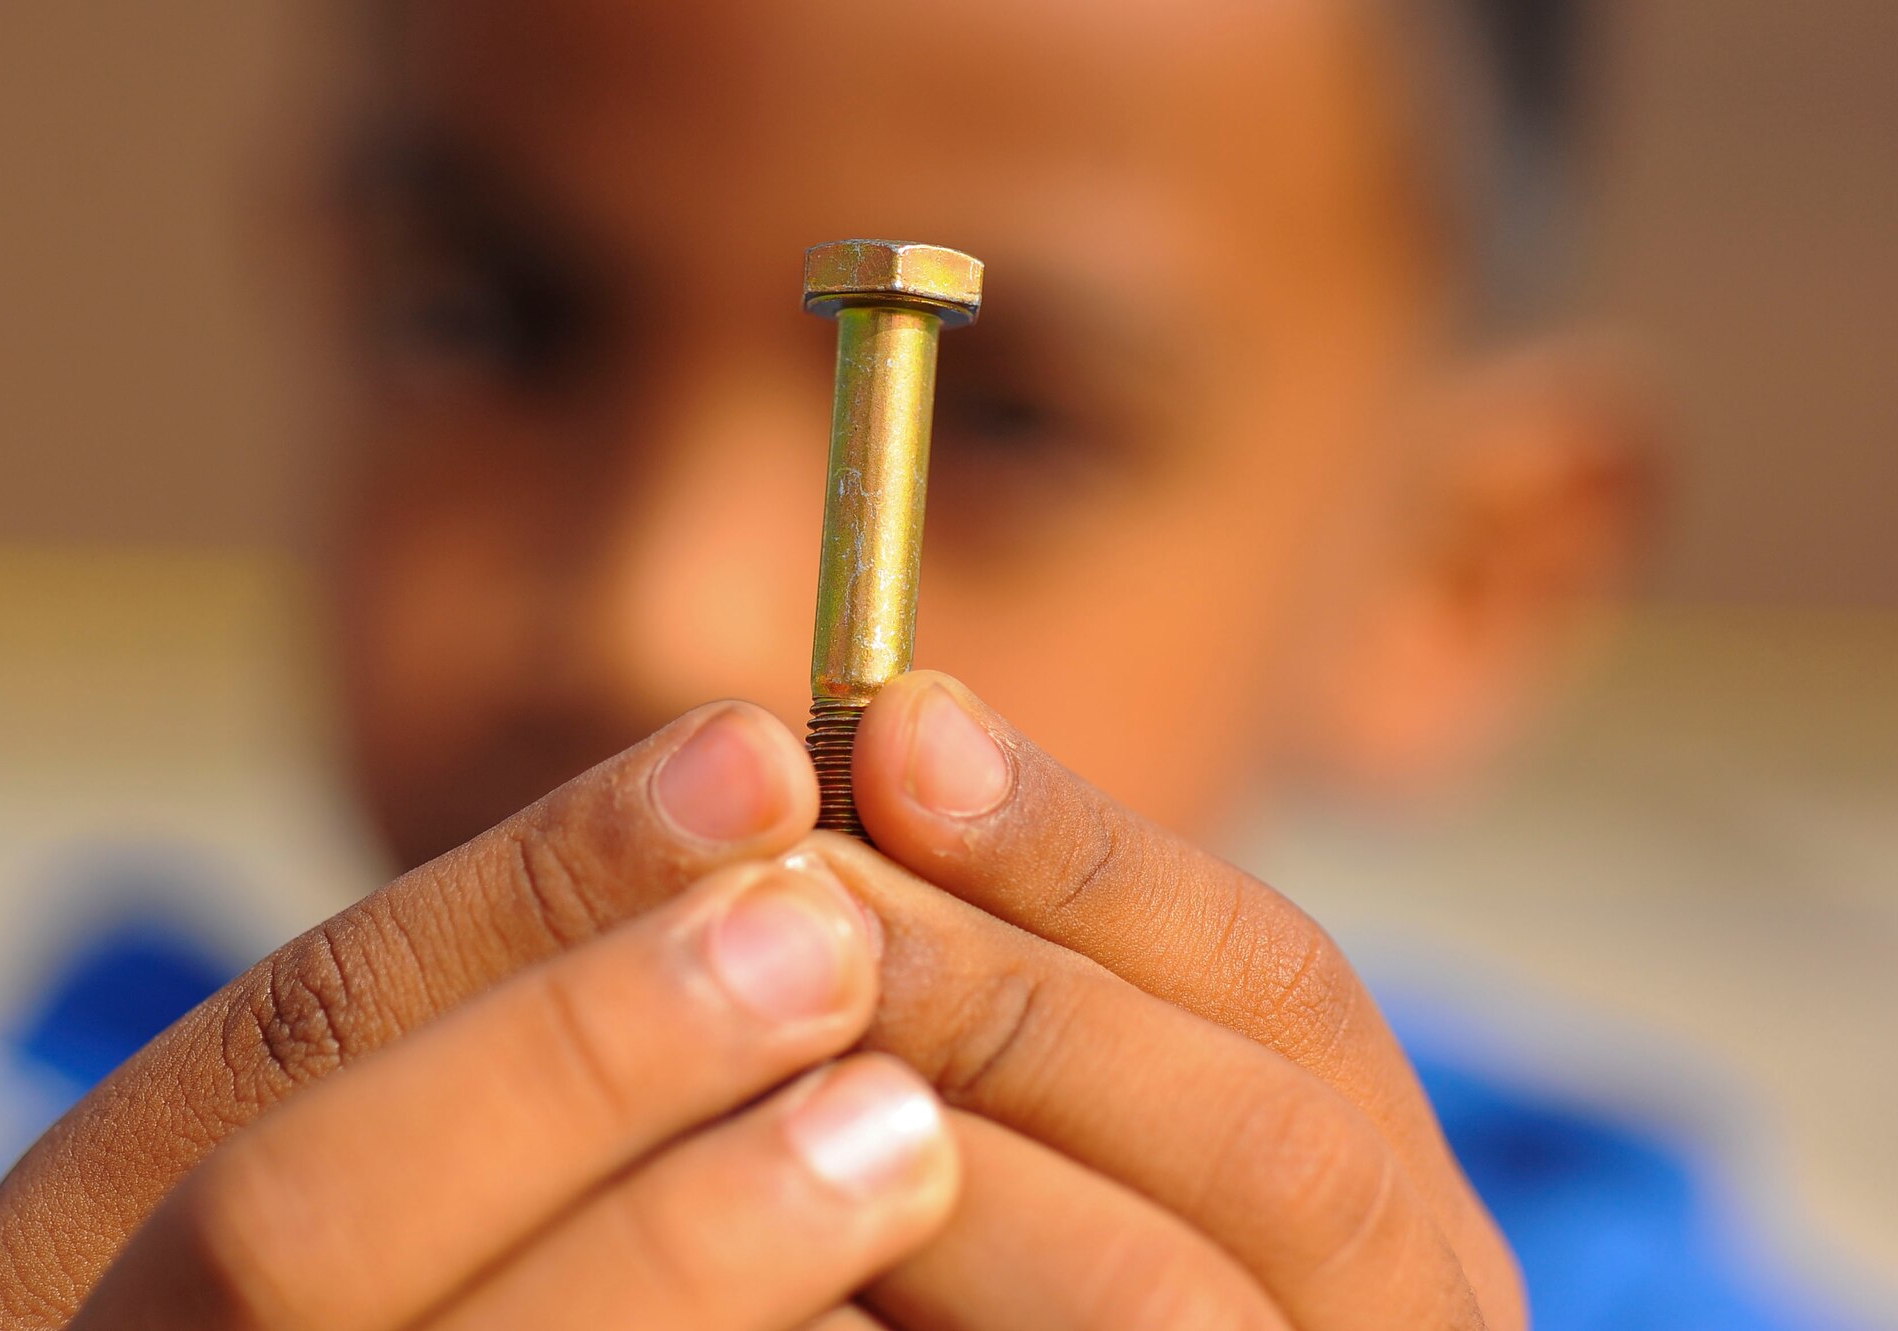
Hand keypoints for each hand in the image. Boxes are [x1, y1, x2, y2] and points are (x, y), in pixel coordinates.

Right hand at [0, 705, 956, 1329]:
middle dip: (570, 1061)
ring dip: (680, 1246)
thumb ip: (510, 1038)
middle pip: (294, 1226)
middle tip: (824, 938)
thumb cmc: (448, 1263)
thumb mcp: (401, 1150)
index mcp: (78, 1258)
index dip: (529, 888)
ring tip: (905, 1128)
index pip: (278, 1035)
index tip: (757, 767)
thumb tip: (754, 800)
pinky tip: (893, 1306)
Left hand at [803, 671, 1525, 1329]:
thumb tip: (887, 751)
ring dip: (972, 1167)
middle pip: (1265, 1141)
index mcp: (1386, 1199)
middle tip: (796, 895)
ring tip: (779, 1061)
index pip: (1284, 987)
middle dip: (1016, 994)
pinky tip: (784, 1260)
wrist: (1029, 1329)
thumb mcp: (1063, 1126)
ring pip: (1182, 1296)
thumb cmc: (1016, 1269)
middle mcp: (1416, 1314)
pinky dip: (911, 1312)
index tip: (901, 729)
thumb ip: (1010, 1000)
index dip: (1089, 849)